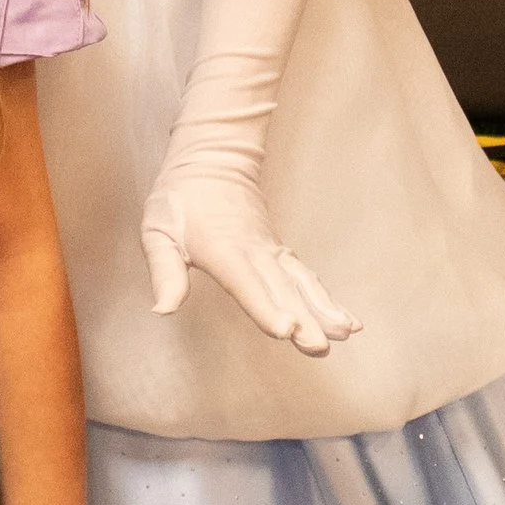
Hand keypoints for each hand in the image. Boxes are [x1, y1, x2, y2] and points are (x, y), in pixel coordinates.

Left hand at [141, 161, 358, 357]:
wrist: (213, 157)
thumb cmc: (179, 197)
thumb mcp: (157, 231)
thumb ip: (164, 271)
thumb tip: (162, 310)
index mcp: (222, 249)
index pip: (245, 283)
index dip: (265, 308)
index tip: (285, 330)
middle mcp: (253, 251)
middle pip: (281, 288)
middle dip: (303, 319)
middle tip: (319, 347)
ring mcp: (270, 250)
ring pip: (300, 282)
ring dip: (323, 309)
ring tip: (345, 333)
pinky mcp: (279, 252)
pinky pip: (305, 277)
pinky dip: (326, 298)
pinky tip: (346, 322)